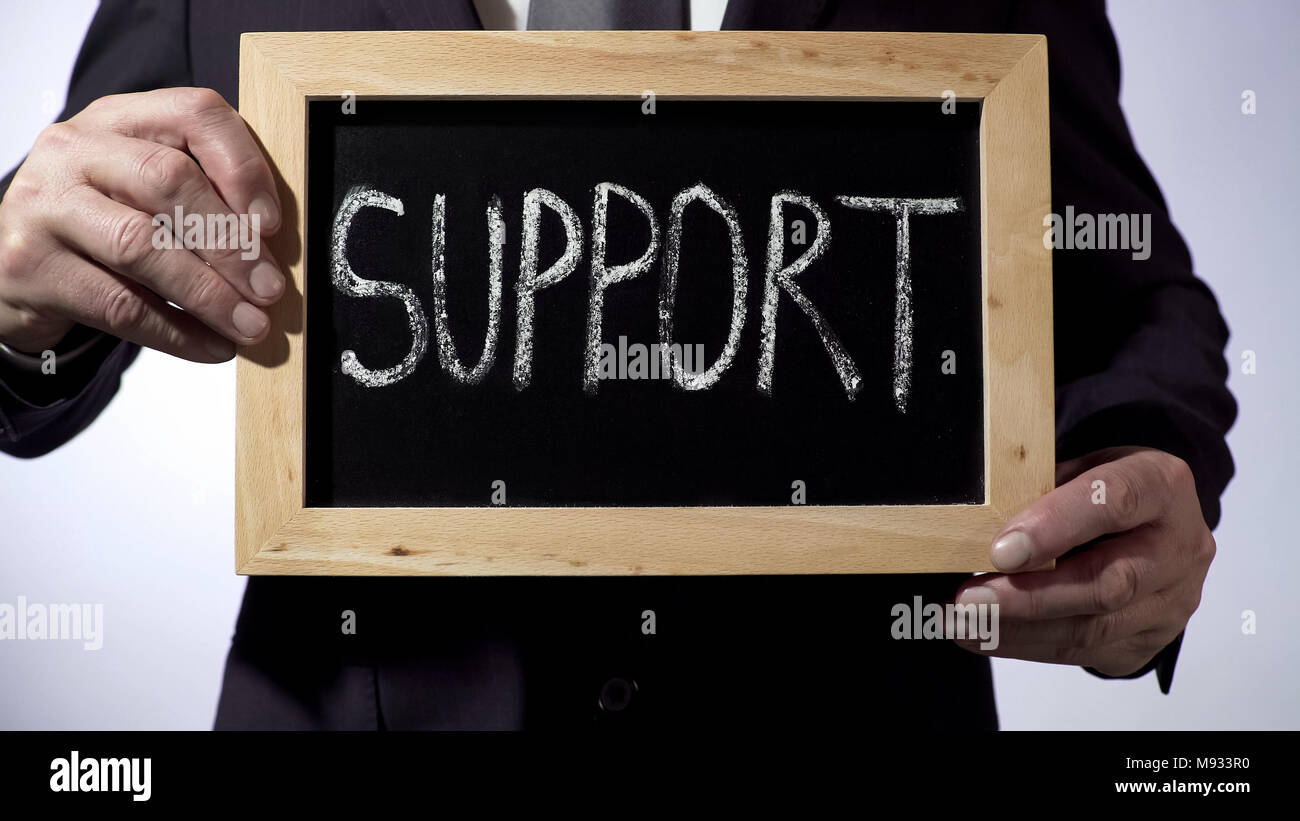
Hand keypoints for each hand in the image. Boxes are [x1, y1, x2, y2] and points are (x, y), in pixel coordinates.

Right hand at [0, 87, 282, 360]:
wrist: (9, 265)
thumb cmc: (99, 223)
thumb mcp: (144, 191)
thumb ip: (202, 196)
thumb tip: (272, 251)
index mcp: (117, 118)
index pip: (194, 113)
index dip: (243, 167)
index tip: (272, 224)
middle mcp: (73, 149)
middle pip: (168, 180)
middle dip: (230, 243)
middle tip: (269, 289)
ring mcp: (45, 205)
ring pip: (141, 246)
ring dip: (209, 295)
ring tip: (250, 325)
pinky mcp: (30, 265)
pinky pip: (119, 305)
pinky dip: (178, 333)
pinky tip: (213, 346)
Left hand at [953, 446, 1216, 675]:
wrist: (1158, 528)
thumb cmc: (1103, 492)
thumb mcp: (1079, 468)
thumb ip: (1042, 490)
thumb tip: (980, 526)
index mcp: (1161, 486)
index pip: (1115, 502)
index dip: (1057, 526)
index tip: (1001, 550)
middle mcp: (1178, 547)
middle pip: (1108, 582)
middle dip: (1030, 596)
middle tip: (969, 600)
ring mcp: (1171, 601)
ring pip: (1094, 627)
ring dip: (1019, 629)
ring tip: (963, 623)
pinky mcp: (1152, 639)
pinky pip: (1085, 651)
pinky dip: (1028, 645)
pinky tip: (985, 636)